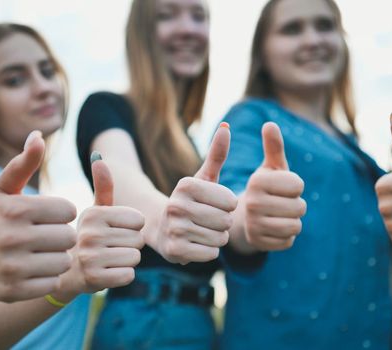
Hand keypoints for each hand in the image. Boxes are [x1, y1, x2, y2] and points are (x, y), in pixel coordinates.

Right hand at [0, 131, 77, 301]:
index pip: (68, 210)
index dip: (61, 213)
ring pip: (64, 261)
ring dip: (57, 257)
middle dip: (61, 235)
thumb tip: (39, 136)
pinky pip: (52, 283)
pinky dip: (48, 277)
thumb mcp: (0, 189)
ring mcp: (12, 267)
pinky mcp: (13, 291)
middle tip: (46, 236)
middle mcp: (13, 238)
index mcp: (15, 209)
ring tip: (42, 252)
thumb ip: (23, 164)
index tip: (48, 216)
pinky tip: (34, 269)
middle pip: (69, 237)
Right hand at [57, 155, 144, 293]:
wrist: (65, 274)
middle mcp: (89, 234)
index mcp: (93, 214)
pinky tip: (107, 273)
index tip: (114, 231)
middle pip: (138, 240)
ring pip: (135, 258)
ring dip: (126, 261)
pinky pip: (128, 275)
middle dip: (130, 245)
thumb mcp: (94, 212)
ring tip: (107, 260)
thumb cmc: (88, 237)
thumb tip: (99, 158)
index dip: (132, 227)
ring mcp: (89, 258)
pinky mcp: (93, 280)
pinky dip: (122, 276)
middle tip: (110, 248)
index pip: (138, 220)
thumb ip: (103, 186)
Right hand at [155, 124, 237, 263]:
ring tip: (203, 232)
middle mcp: (176, 205)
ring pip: (220, 238)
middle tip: (209, 221)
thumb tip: (226, 127)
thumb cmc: (190, 201)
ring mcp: (174, 229)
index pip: (230, 201)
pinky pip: (211, 254)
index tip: (215, 205)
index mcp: (185, 185)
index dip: (228, 206)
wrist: (160, 227)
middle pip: (226, 221)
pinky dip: (209, 251)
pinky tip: (197, 244)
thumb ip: (216, 154)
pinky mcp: (174, 251)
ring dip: (217, 238)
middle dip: (223, 223)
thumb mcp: (203, 178)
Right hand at [242, 122, 305, 250]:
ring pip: (296, 226)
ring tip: (279, 216)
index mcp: (257, 181)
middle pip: (300, 207)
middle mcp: (252, 203)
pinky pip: (288, 241)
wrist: (246, 217)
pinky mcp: (258, 242)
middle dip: (296, 206)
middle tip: (281, 204)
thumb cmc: (266, 188)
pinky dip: (286, 236)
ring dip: (293, 221)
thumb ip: (273, 147)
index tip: (282, 187)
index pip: (298, 185)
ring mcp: (253, 224)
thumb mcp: (271, 168)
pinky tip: (274, 229)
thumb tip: (269, 124)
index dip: (296, 186)